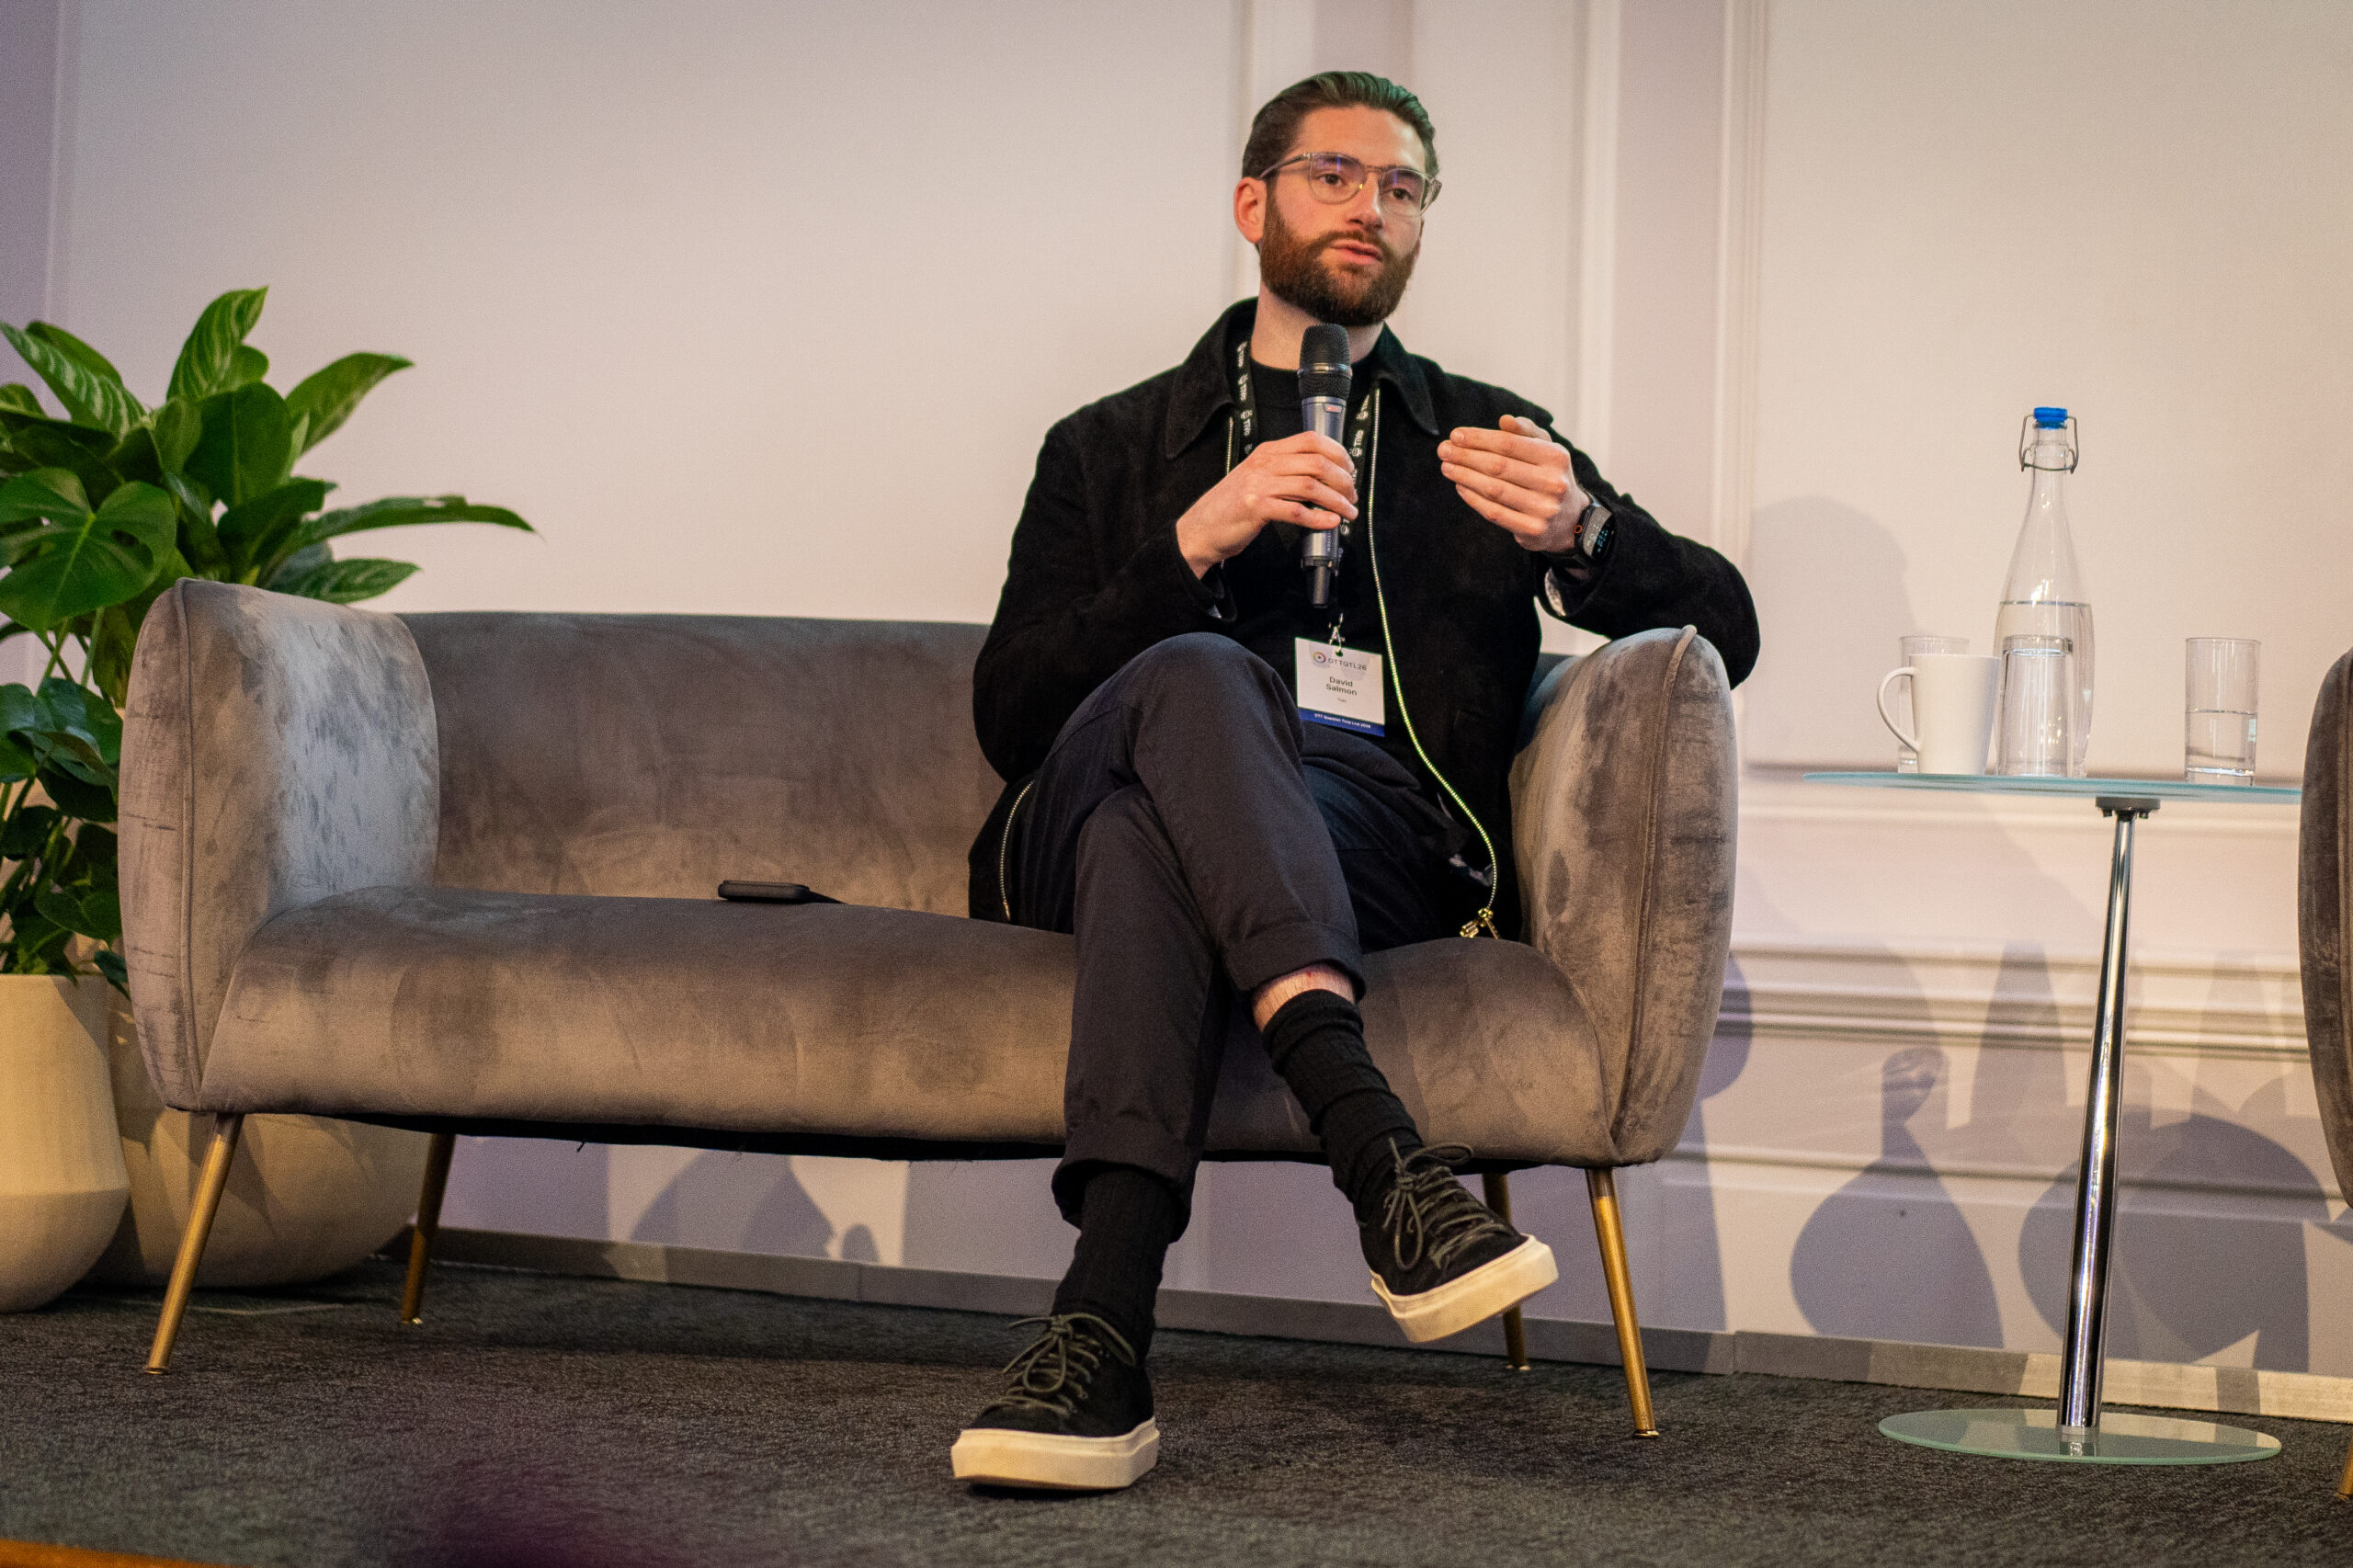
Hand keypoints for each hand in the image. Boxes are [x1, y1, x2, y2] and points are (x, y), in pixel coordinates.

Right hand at [1174, 431, 1356, 577]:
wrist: (1201, 528)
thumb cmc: (1233, 507)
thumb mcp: (1258, 478)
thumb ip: (1285, 472)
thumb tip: (1325, 478)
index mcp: (1268, 452)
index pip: (1312, 440)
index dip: (1338, 453)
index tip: (1350, 470)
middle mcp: (1265, 463)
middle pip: (1317, 462)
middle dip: (1343, 481)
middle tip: (1352, 497)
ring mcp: (1259, 484)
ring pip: (1311, 487)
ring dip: (1337, 502)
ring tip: (1348, 513)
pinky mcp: (1256, 508)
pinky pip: (1296, 511)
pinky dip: (1319, 519)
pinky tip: (1330, 523)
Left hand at [1439, 415, 1586, 552]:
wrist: (1570, 519)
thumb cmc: (1549, 476)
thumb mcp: (1547, 450)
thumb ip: (1526, 432)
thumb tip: (1505, 420)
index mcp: (1556, 457)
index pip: (1509, 444)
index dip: (1479, 438)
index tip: (1456, 435)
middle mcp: (1552, 483)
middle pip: (1498, 466)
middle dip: (1466, 456)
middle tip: (1444, 450)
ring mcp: (1543, 509)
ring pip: (1493, 489)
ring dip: (1464, 476)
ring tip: (1447, 466)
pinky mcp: (1532, 530)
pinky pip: (1494, 512)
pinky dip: (1473, 499)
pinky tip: (1460, 487)